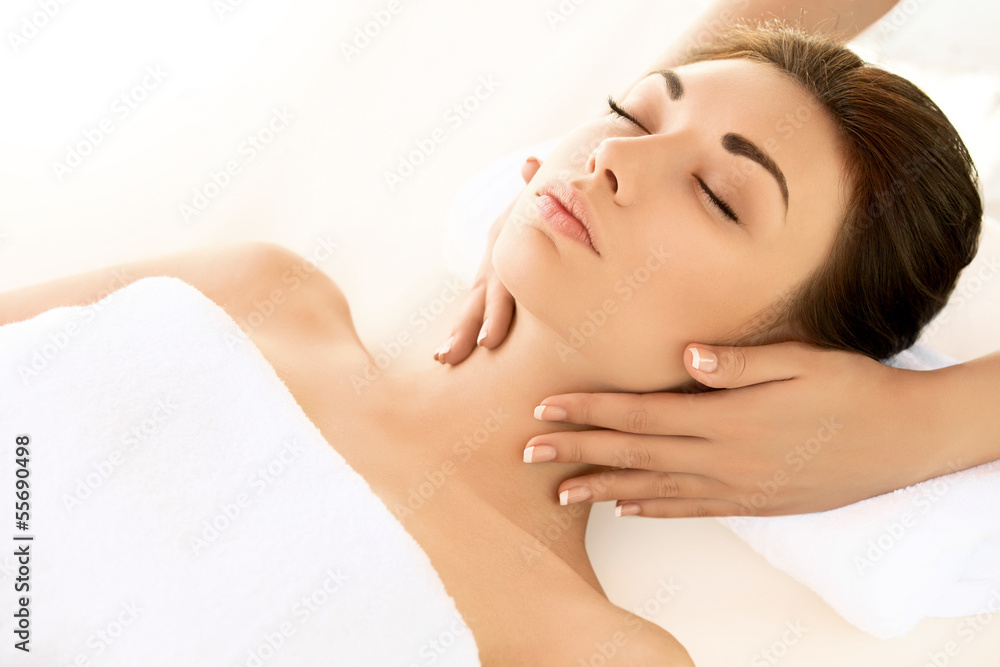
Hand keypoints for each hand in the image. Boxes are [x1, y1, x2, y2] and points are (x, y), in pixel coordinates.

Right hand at [434, 157, 540, 364]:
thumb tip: (530, 164)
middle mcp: (492, 259)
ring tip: (443, 359)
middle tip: (448, 358)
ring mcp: (488, 272)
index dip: (494, 311)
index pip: (501, 282)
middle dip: (464, 329)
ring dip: (456, 332)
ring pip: (472, 305)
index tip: (488, 343)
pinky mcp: (492, 283)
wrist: (539, 197)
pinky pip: (479, 308)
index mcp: (505, 242)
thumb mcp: (543, 191)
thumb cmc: (550, 199)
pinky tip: (453, 357)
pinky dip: (466, 329)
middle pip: (478, 298)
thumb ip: (538, 185)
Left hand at [523, 341, 959, 516]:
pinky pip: (692, 508)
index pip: (639, 414)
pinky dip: (654, 508)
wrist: (902, 440)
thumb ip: (739, 362)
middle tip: (526, 451)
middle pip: (633, 453)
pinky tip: (627, 508)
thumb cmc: (851, 389)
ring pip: (653, 489)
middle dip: (576, 450)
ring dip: (602, 487)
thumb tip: (686, 355)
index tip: (545, 407)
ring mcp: (735, 486)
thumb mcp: (801, 361)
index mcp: (726, 417)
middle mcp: (722, 458)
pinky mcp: (752, 502)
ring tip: (559, 490)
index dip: (588, 411)